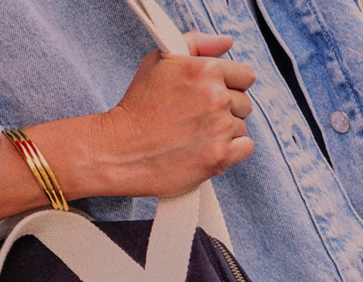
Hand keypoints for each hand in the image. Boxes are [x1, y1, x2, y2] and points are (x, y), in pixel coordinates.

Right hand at [92, 32, 255, 197]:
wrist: (118, 151)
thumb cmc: (135, 108)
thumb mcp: (159, 61)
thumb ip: (196, 44)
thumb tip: (227, 43)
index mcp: (206, 70)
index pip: (245, 77)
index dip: (228, 88)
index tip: (210, 101)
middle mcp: (216, 97)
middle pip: (244, 104)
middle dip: (225, 112)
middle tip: (196, 122)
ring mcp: (219, 128)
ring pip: (241, 128)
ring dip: (224, 134)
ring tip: (194, 139)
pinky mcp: (218, 157)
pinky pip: (244, 149)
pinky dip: (230, 153)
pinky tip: (207, 151)